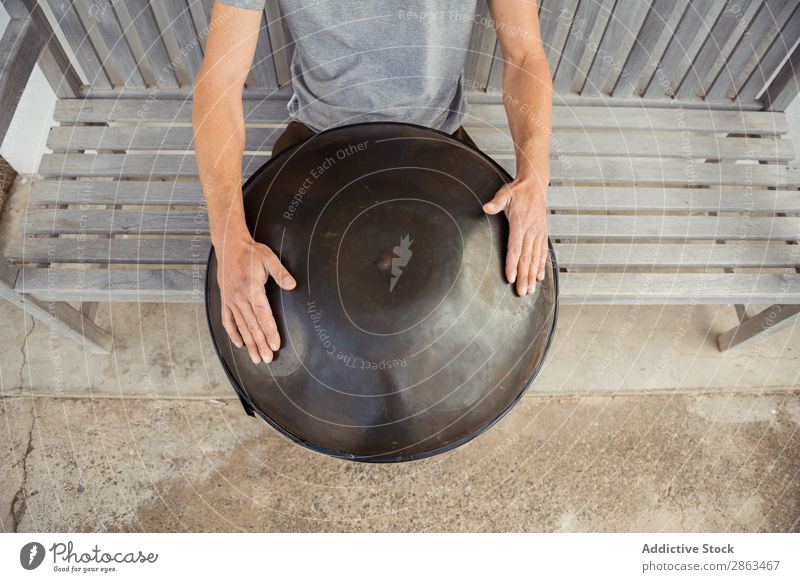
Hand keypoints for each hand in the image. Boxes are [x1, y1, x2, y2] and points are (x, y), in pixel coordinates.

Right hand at [216, 234, 296, 362]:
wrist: (228, 245)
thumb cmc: (251, 252)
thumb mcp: (268, 258)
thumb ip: (280, 273)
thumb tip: (292, 285)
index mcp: (251, 289)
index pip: (263, 315)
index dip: (269, 331)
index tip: (275, 345)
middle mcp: (239, 298)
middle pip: (252, 326)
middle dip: (260, 344)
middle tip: (267, 359)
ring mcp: (230, 300)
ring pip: (241, 327)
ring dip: (249, 343)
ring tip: (256, 358)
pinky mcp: (225, 300)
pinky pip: (228, 320)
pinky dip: (233, 333)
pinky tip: (240, 344)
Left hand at [483, 176, 548, 295]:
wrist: (536, 184)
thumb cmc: (517, 190)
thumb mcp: (504, 193)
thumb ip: (496, 202)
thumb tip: (486, 208)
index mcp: (521, 224)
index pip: (516, 249)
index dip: (513, 265)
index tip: (510, 278)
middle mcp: (532, 231)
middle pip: (526, 258)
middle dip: (524, 277)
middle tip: (522, 292)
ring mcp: (539, 233)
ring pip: (535, 258)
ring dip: (532, 275)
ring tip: (530, 290)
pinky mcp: (543, 233)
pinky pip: (542, 252)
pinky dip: (541, 266)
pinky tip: (539, 277)